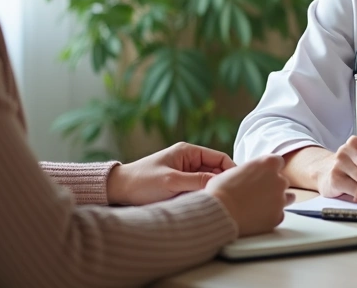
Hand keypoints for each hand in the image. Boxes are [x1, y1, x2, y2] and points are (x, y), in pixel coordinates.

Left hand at [107, 142, 235, 205]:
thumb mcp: (171, 181)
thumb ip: (197, 181)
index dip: (231, 170)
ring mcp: (184, 173)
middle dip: (221, 183)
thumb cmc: (142, 182)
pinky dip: (201, 196)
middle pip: (215, 171)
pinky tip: (203, 205)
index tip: (237, 186)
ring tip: (215, 202)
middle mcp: (188, 160)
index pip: (220, 158)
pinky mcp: (179, 185)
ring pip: (207, 182)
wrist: (119, 190)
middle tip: (228, 198)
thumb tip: (220, 184)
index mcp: (188, 151)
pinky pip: (197, 189)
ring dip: (210, 191)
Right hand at [204, 155, 291, 236]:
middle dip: (273, 186)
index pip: (278, 162)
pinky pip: (279, 215)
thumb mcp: (233, 170)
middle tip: (258, 193)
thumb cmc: (221, 190)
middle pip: (282, 181)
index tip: (263, 175)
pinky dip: (271, 216)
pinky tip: (258, 217)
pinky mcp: (278, 217)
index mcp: (268, 163)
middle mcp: (279, 180)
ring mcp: (280, 199)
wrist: (220, 211)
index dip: (270, 169)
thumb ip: (248, 171)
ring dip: (277, 200)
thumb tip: (248, 176)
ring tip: (261, 205)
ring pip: (287, 198)